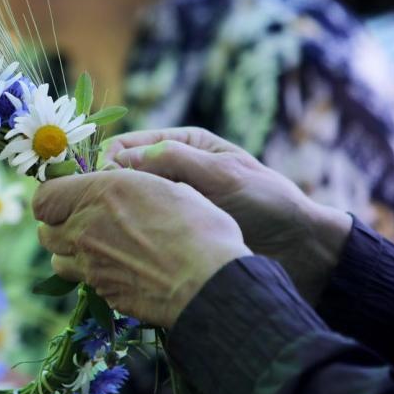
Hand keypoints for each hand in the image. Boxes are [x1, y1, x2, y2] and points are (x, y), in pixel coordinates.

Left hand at [33, 170, 250, 327]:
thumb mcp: (168, 186)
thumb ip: (132, 185)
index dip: (53, 197)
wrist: (209, 285)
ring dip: (73, 254)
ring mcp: (91, 267)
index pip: (44, 197)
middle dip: (60, 227)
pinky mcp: (105, 294)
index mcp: (99, 195)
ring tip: (101, 248)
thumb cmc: (198, 228)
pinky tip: (126, 271)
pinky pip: (87, 283)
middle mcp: (85, 230)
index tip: (68, 195)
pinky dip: (98, 276)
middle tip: (85, 222)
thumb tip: (127, 186)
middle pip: (46, 232)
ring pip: (60, 261)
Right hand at [101, 127, 352, 301]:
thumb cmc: (267, 202)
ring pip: (126, 206)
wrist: (299, 249)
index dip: (107, 163)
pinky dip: (129, 237)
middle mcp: (170, 171)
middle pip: (120, 176)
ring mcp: (170, 203)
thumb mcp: (223, 175)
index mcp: (182, 144)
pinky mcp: (172, 231)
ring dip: (114, 218)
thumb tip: (120, 160)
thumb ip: (175, 161)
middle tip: (95, 214)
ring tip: (106, 235)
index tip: (98, 186)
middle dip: (106, 192)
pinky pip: (140, 230)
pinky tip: (123, 249)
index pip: (126, 146)